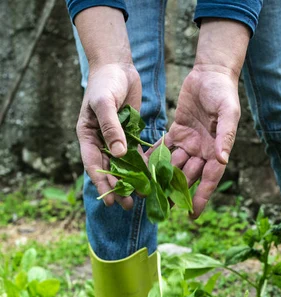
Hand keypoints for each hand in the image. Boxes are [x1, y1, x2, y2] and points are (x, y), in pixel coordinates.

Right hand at [76, 63, 140, 208]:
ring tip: (141, 196)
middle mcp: (100, 141)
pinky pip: (137, 154)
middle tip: (127, 205)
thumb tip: (119, 154)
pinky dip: (143, 166)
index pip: (93, 165)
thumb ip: (111, 128)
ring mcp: (116, 140)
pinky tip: (151, 178)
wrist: (118, 65)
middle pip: (109, 170)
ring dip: (131, 181)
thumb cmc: (106, 82)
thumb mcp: (105, 104)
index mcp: (87, 136)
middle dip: (118, 187)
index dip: (101, 183)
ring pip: (123, 166)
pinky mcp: (130, 135)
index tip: (110, 199)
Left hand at [162, 18, 249, 217]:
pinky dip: (154, 158)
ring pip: (174, 165)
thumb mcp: (228, 113)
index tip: (192, 215)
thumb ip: (225, 136)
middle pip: (188, 177)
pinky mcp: (177, 132)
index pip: (209, 179)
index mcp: (217, 150)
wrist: (212, 72)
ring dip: (162, 179)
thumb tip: (222, 160)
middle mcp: (202, 151)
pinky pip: (164, 148)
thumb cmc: (224, 93)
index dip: (201, 197)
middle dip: (176, 193)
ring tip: (148, 193)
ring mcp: (189, 142)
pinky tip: (142, 168)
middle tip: (162, 209)